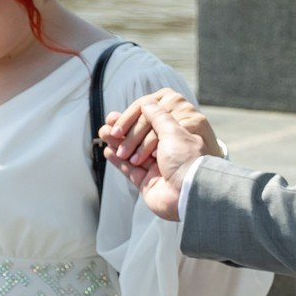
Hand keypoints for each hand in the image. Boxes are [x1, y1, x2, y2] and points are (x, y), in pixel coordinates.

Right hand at [101, 89, 219, 220]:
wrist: (191, 192)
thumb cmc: (188, 160)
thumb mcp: (173, 131)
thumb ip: (159, 117)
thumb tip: (148, 103)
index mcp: (176, 138)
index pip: (152, 124)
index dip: (136, 119)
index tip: (124, 114)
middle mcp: (167, 153)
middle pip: (140, 138)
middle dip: (124, 131)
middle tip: (109, 124)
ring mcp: (157, 169)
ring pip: (132, 153)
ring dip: (117, 143)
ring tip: (104, 133)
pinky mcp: (147, 184)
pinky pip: (130, 171)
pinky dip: (118, 161)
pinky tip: (108, 151)